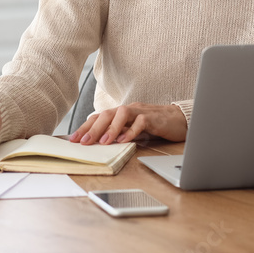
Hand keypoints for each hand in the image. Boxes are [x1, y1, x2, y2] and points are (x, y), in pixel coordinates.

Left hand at [68, 102, 186, 145]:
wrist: (180, 119)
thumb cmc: (155, 125)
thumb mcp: (132, 130)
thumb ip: (119, 133)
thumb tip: (100, 143)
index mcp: (121, 113)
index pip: (99, 117)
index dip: (85, 127)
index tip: (73, 139)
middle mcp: (129, 109)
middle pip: (107, 114)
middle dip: (92, 128)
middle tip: (82, 142)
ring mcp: (141, 112)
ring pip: (122, 114)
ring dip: (110, 128)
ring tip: (102, 142)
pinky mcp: (154, 118)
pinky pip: (141, 122)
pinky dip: (131, 131)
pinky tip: (124, 141)